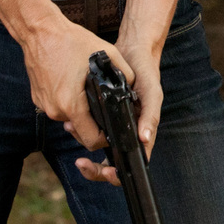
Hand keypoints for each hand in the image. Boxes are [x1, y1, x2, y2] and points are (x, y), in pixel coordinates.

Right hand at [21, 16, 129, 152]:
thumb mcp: (108, 54)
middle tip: (103, 105)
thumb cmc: (70, 41)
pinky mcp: (38, 99)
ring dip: (80, 110)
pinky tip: (74, 84)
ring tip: (88, 90)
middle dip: (94, 122)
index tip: (112, 130)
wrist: (40, 32)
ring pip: (69, 118)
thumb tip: (133, 88)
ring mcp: (44, 105)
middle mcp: (55, 110)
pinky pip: (58, 107)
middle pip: (80, 129)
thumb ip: (125, 74)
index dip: (105, 139)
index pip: (91, 139)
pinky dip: (68, 101)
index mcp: (72, 104)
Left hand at [74, 34, 163, 185]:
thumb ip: (150, 115)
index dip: (118, 173)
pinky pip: (91, 130)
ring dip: (84, 142)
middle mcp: (129, 131)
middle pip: (113, 162)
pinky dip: (81, 129)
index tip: (106, 172)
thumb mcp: (152, 92)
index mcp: (142, 131)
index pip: (133, 163)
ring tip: (72, 130)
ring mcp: (116, 124)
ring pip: (98, 147)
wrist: (132, 50)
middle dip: (95, 167)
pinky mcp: (104, 115)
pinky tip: (72, 123)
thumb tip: (144, 139)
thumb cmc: (147, 72)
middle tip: (82, 164)